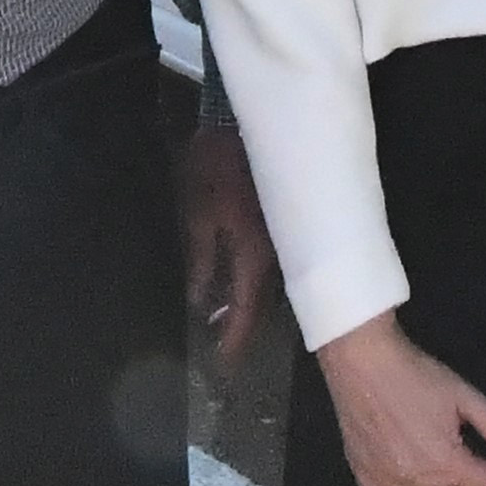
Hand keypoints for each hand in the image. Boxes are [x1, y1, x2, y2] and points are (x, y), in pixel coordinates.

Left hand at [177, 110, 279, 372]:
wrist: (251, 121)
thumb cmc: (217, 165)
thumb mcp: (199, 213)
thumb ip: (202, 259)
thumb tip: (201, 301)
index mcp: (256, 254)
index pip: (248, 309)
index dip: (236, 339)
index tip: (224, 364)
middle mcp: (280, 255)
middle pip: (264, 303)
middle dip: (245, 328)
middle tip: (229, 352)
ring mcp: (286, 240)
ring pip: (271, 285)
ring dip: (252, 306)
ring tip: (231, 325)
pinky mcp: (286, 225)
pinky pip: (275, 264)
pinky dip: (258, 282)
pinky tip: (242, 287)